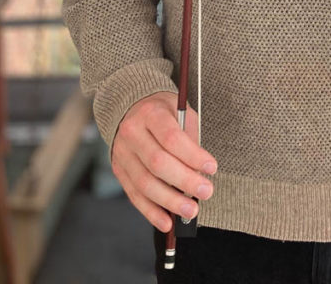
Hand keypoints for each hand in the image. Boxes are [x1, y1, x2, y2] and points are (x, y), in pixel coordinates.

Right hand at [111, 91, 216, 232]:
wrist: (132, 107)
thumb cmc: (164, 112)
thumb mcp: (181, 112)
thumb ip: (190, 138)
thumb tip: (200, 172)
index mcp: (150, 113)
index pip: (171, 138)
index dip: (192, 155)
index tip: (212, 167)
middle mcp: (132, 133)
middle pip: (158, 163)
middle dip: (185, 181)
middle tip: (206, 192)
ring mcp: (122, 153)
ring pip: (145, 183)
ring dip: (170, 202)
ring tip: (191, 211)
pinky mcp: (119, 170)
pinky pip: (135, 196)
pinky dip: (152, 212)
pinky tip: (167, 222)